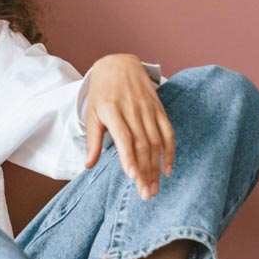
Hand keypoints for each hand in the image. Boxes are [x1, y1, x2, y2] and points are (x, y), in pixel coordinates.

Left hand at [84, 55, 175, 199]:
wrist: (119, 64)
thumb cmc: (102, 93)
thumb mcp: (92, 113)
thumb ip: (92, 140)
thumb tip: (88, 165)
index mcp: (112, 110)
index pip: (124, 138)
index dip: (130, 158)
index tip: (133, 177)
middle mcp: (132, 110)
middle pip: (142, 145)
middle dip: (145, 171)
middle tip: (146, 194)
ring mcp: (148, 109)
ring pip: (156, 142)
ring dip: (156, 167)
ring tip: (154, 188)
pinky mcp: (159, 109)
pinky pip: (168, 133)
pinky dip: (170, 152)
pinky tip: (167, 169)